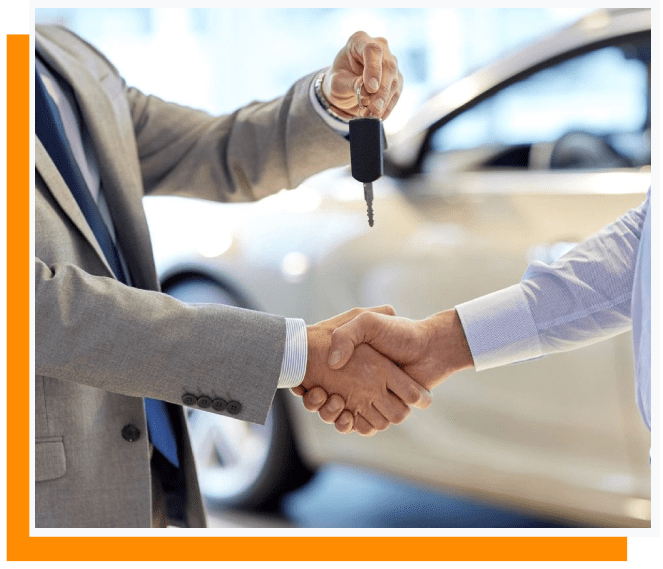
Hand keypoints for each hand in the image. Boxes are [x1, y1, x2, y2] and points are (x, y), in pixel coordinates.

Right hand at [301, 309, 473, 431]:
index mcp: (351, 363)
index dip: (306, 384)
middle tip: (315, 393)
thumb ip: (346, 336)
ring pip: (339, 415)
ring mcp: (369, 398)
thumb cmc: (401, 333)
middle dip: (316, 402)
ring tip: (333, 400)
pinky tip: (346, 414)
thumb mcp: (368, 322)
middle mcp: (357, 382)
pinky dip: (350, 424)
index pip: (316, 378)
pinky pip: (360, 425)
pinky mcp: (382, 412)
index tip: (302, 383)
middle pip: (324, 400)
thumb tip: (331, 364)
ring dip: (330, 413)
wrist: (431, 347)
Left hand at [323, 31, 402, 119]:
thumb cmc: (338, 80)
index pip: (372, 50)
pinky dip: (388, 106)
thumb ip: (351, 84)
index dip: (374, 69)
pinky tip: (378, 116)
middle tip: (374, 109)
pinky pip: (396, 92)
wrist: (345, 88)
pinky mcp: (396, 78)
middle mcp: (379, 47)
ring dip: (384, 102)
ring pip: (395, 81)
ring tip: (371, 115)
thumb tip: (367, 91)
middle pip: (388, 66)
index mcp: (359, 40)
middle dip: (382, 91)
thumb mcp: (337, 83)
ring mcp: (390, 62)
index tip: (371, 88)